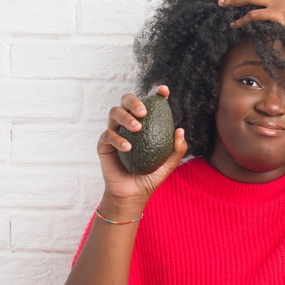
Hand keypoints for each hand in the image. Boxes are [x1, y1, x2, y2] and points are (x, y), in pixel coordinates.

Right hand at [96, 85, 186, 206]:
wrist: (133, 194)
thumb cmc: (151, 176)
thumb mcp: (168, 164)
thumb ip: (176, 149)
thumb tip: (180, 130)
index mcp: (145, 124)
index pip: (150, 104)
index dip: (156, 94)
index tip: (164, 91)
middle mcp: (128, 124)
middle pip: (125, 100)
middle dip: (134, 101)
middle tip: (144, 112)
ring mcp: (115, 132)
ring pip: (114, 112)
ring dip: (125, 117)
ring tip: (137, 128)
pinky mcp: (104, 145)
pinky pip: (107, 135)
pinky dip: (118, 139)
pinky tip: (128, 147)